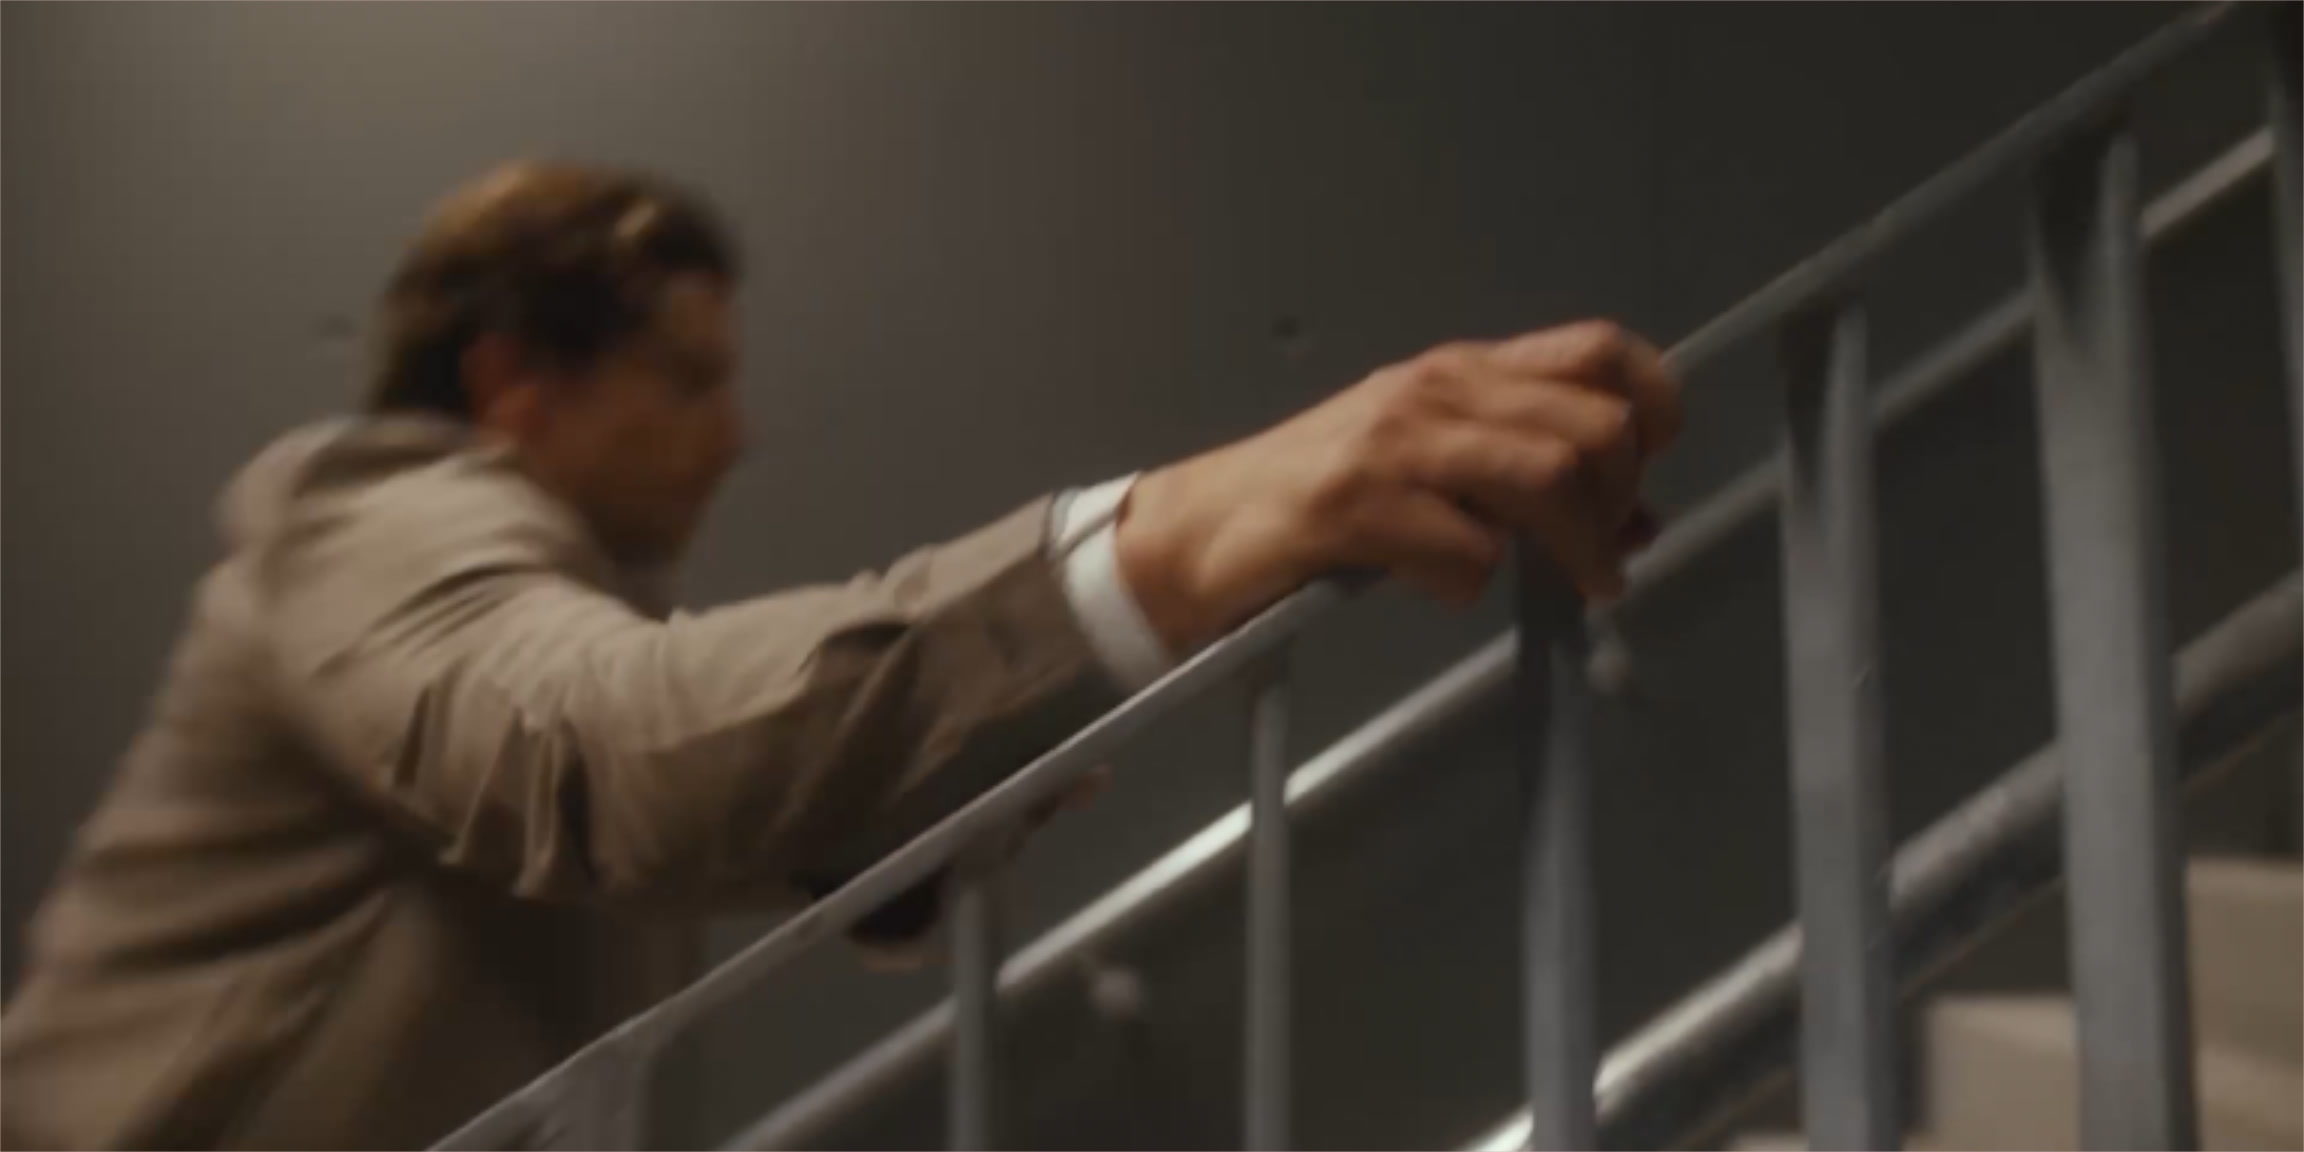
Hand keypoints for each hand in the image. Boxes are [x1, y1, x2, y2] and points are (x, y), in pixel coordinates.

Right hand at [1115, 320, 1678, 654]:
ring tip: (1578, 588)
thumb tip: (1638, 522)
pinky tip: (1441, 583)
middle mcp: (1436, 390)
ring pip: (1545, 476)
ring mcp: (1394, 443)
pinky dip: (1473, 581)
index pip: (1598, 350)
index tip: (1650, 465)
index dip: (1652, 403)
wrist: (1200, 529)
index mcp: (1463, 371)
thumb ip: (1526, 478)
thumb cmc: (1320, 498)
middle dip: (1617, 498)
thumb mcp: (1433, 468)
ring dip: (1576, 548)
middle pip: (1590, 425)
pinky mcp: (1354, 504)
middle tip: (1602, 553)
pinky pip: (1466, 551)